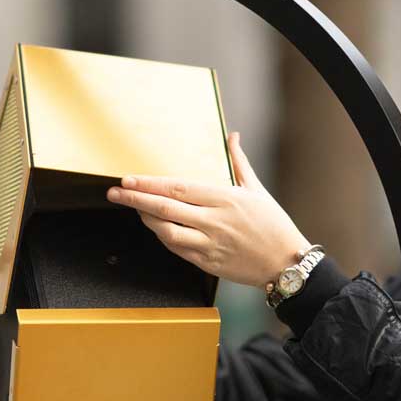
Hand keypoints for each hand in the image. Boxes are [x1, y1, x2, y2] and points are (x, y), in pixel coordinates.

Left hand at [106, 132, 309, 288]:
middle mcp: (214, 221)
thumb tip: (233, 136)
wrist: (285, 263)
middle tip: (115, 192)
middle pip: (165, 209)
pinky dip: (163, 238)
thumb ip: (239, 161)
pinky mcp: (208, 263)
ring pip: (167, 232)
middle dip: (135, 200)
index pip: (178, 189)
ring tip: (134, 209)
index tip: (129, 179)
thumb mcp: (257, 189)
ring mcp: (210, 244)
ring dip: (146, 220)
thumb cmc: (274, 225)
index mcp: (225, 198)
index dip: (150, 184)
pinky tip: (156, 228)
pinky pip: (178, 250)